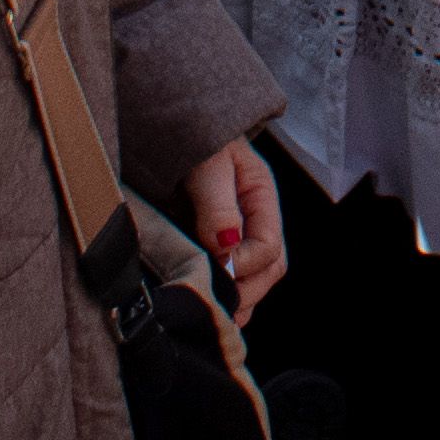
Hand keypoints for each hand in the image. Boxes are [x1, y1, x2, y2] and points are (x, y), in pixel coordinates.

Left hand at [181, 140, 286, 309]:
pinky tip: (208, 305)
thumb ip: (219, 206)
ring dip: (238, 301)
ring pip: (254, 280)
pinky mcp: (215, 246)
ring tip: (214, 313)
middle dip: (247, 292)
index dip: (245, 264)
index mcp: (261, 197)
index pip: (269, 246)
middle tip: (217, 305)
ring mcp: (237, 235)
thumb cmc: (192, 138)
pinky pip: (232, 279)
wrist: (169, 127)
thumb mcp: (209, 164)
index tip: (217, 267)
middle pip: (269, 269)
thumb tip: (227, 250)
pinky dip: (224, 297)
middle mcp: (254, 220)